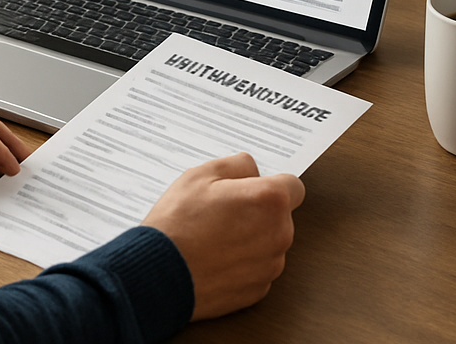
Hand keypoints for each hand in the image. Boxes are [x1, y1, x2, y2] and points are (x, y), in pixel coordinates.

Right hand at [143, 152, 304, 320]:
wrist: (162, 272)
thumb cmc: (180, 222)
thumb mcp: (201, 174)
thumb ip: (236, 164)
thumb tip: (252, 170)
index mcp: (269, 201)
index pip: (293, 186)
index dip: (272, 184)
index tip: (254, 187)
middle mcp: (279, 234)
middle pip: (280, 215)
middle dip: (258, 210)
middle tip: (224, 208)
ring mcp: (270, 266)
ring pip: (269, 242)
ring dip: (251, 236)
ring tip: (215, 234)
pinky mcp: (259, 290)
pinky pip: (258, 267)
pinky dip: (242, 261)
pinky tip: (216, 255)